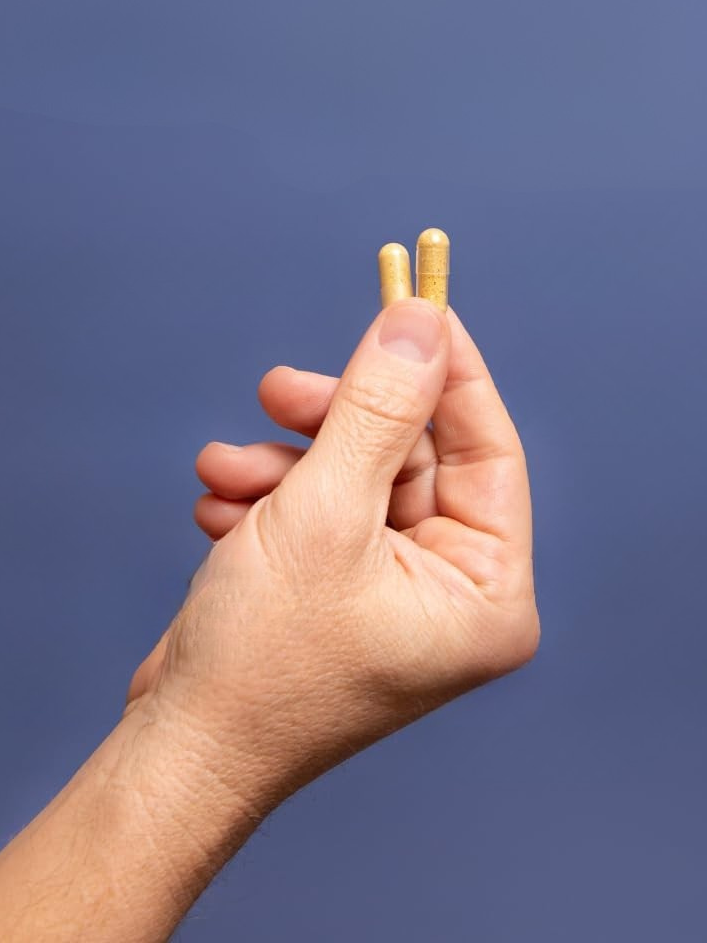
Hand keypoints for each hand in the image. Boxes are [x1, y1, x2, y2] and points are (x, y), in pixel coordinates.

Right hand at [129, 299, 538, 817]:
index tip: (413, 303)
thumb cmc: (263, 662)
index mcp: (487, 592)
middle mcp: (452, 593)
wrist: (183, 748)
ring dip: (283, 465)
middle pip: (410, 458)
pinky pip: (322, 512)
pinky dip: (270, 498)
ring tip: (224, 473)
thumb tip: (419, 319)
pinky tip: (221, 512)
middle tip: (277, 387)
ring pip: (354, 478)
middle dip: (334, 422)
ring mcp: (395, 590)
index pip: (487, 450)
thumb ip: (377, 408)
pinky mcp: (342, 587)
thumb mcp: (324, 511)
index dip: (448, 373)